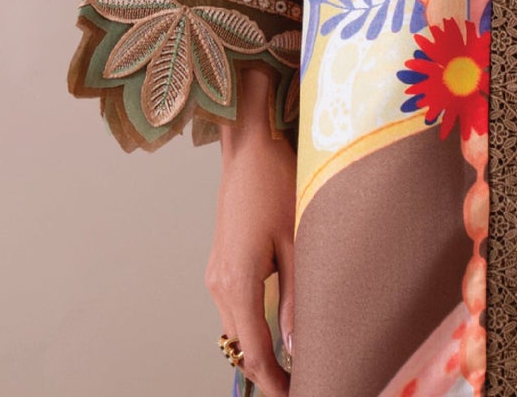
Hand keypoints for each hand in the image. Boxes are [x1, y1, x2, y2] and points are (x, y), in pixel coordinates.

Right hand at [206, 65, 296, 396]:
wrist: (249, 143)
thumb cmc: (276, 182)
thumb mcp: (297, 239)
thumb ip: (298, 295)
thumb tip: (299, 344)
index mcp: (237, 282)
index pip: (254, 353)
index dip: (274, 383)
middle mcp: (219, 285)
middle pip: (241, 348)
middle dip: (268, 373)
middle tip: (301, 385)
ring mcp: (215, 274)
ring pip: (236, 330)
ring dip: (260, 349)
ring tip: (294, 365)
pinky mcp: (220, 263)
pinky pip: (235, 308)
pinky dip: (253, 326)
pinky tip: (277, 328)